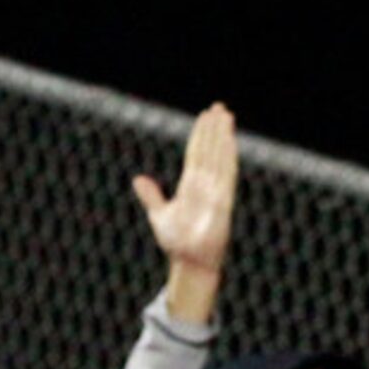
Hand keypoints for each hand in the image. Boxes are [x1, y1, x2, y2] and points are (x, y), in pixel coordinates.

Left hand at [134, 102, 236, 324]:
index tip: (205, 116)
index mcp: (190, 186)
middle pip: (210, 150)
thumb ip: (151, 196)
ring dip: (223, 137)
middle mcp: (205, 184)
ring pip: (220, 157)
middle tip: (218, 106)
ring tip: (226, 115)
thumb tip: (138, 179)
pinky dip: (229, 157)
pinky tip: (231, 141)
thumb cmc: (177, 242)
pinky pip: (227, 174)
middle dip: (214, 129)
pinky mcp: (223, 201)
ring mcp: (215, 191)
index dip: (200, 135)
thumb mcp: (159, 216)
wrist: (189, 262)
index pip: (196, 154)